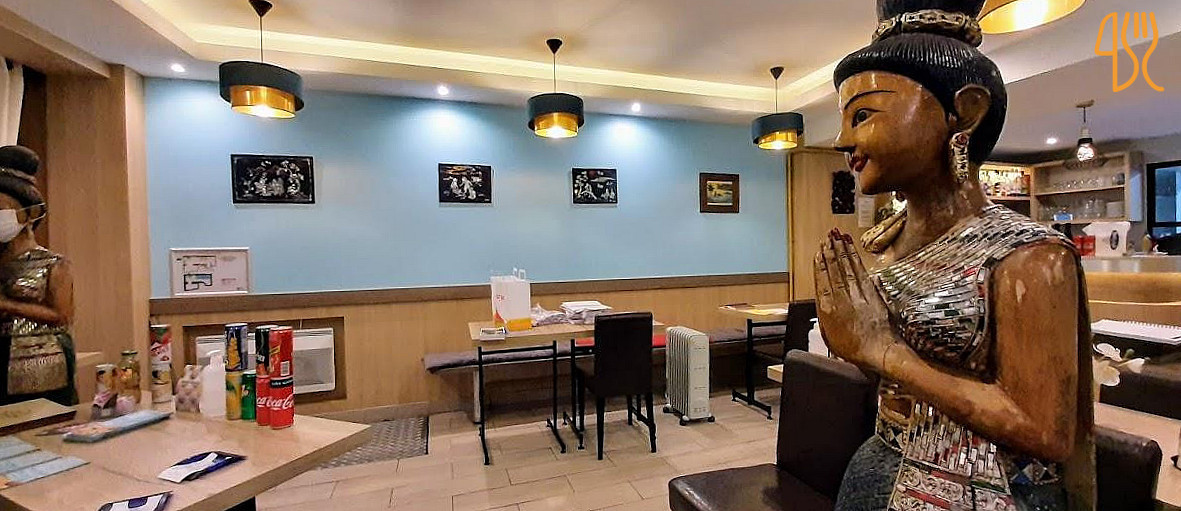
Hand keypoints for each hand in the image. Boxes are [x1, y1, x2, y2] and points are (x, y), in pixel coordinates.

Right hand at [813, 229, 895, 368]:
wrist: (879, 351)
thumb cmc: (853, 348)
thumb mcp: (829, 334)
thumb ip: (825, 314)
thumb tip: (824, 299)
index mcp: (828, 309)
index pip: (822, 280)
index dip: (820, 264)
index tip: (819, 251)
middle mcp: (842, 298)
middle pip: (835, 270)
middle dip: (831, 251)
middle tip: (828, 236)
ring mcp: (858, 295)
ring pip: (848, 268)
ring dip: (843, 251)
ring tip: (839, 237)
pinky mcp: (871, 294)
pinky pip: (861, 273)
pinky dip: (856, 261)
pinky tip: (852, 251)